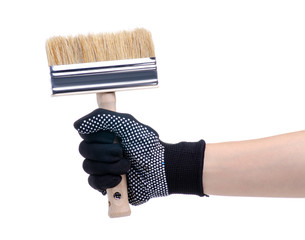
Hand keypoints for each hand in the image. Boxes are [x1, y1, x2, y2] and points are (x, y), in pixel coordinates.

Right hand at [74, 108, 205, 204]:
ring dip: (110, 166)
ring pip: (88, 166)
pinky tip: (120, 179)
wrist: (159, 168)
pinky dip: (106, 180)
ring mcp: (102, 166)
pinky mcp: (105, 183)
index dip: (96, 137)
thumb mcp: (126, 123)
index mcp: (105, 134)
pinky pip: (93, 182)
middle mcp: (101, 149)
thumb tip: (77, 125)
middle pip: (83, 150)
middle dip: (104, 153)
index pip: (84, 133)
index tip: (112, 137)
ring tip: (127, 166)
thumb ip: (101, 118)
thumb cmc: (146, 144)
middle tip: (121, 152)